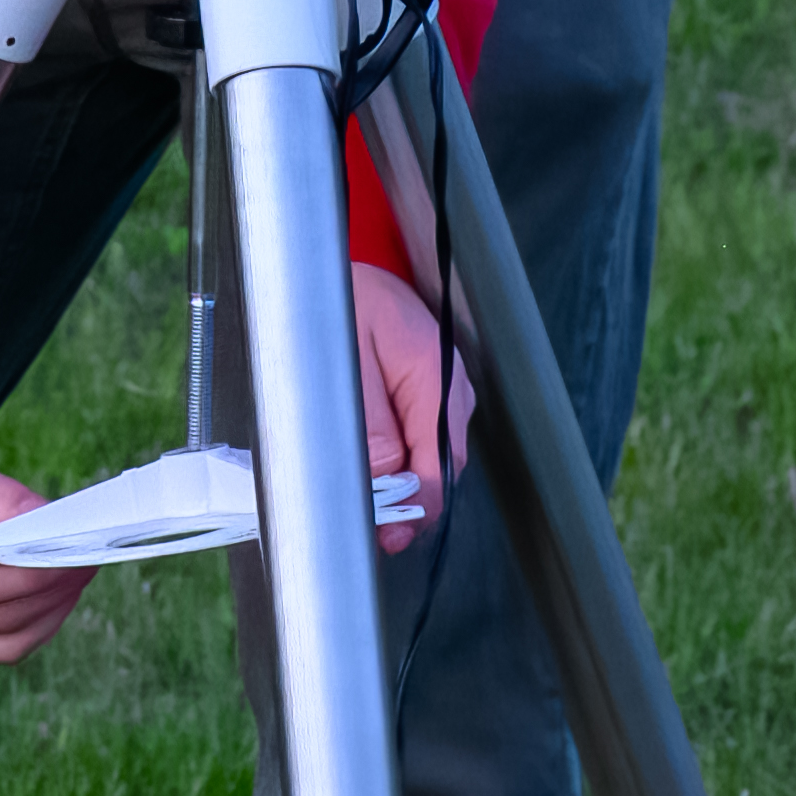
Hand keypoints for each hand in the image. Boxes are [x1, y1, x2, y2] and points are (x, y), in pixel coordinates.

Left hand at [351, 262, 474, 552]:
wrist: (348, 262)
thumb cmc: (343, 298)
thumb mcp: (345, 357)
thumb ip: (368, 420)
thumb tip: (385, 477)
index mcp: (435, 377)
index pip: (440, 465)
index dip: (415, 508)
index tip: (387, 534)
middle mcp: (452, 387)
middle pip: (440, 468)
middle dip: (406, 501)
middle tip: (367, 527)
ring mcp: (447, 390)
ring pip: (432, 457)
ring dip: (403, 480)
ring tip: (365, 499)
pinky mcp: (434, 392)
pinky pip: (424, 437)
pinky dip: (402, 458)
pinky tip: (375, 466)